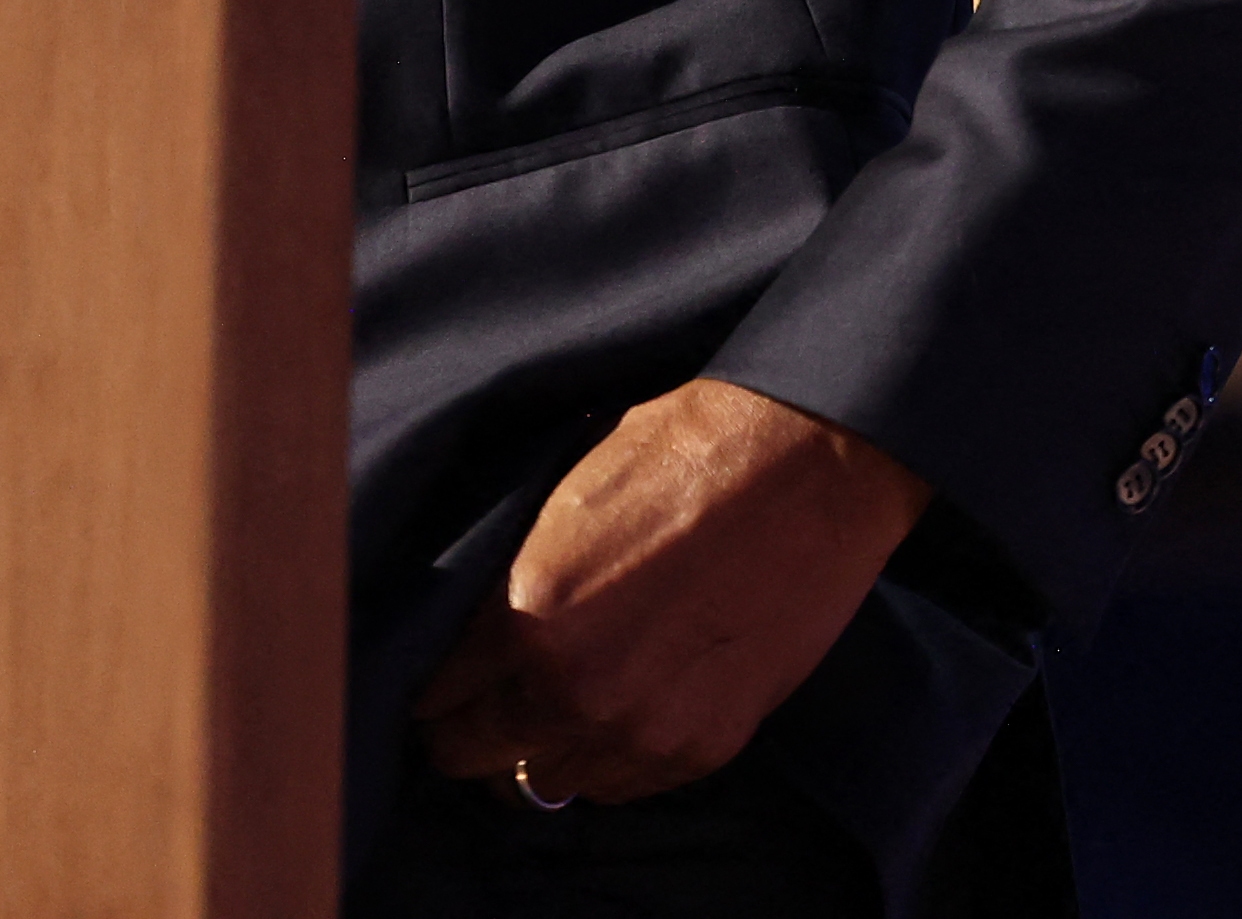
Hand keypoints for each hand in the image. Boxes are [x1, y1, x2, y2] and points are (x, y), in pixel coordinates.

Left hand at [410, 378, 932, 806]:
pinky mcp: (703, 745)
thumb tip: (472, 627)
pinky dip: (604, 761)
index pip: (438, 696)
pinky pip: (620, 786)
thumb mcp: (564, 497)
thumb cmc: (685, 454)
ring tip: (544, 716)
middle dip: (467, 733)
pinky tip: (608, 718)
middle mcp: (578, 688)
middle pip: (477, 755)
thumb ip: (511, 580)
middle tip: (473, 711)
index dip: (432, 689)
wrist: (809, 465)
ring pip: (546, 785)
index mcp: (527, 616)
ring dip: (537, 753)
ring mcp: (643, 728)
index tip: (436, 686)